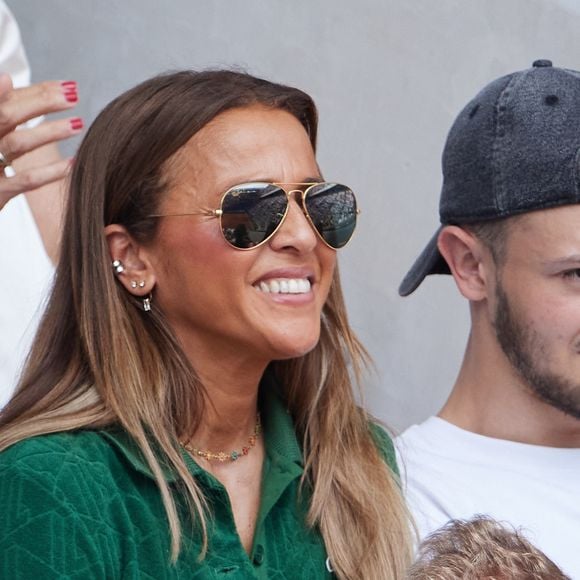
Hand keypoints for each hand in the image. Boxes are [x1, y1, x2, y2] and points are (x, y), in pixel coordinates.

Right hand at [0, 73, 81, 211]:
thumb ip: (4, 109)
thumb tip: (7, 78)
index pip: (9, 101)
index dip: (38, 91)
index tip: (68, 86)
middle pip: (8, 115)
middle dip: (41, 103)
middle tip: (73, 97)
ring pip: (18, 144)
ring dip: (49, 132)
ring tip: (78, 124)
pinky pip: (26, 180)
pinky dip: (50, 172)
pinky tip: (72, 163)